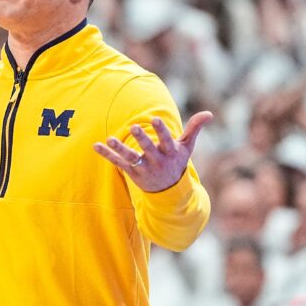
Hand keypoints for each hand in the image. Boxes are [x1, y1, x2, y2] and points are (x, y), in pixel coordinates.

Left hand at [93, 111, 212, 191]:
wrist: (169, 192)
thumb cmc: (177, 162)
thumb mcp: (186, 147)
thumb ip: (194, 129)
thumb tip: (209, 113)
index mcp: (171, 153)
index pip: (167, 141)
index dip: (161, 131)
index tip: (155, 119)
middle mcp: (158, 161)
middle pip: (149, 149)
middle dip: (142, 139)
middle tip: (134, 127)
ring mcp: (144, 168)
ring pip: (131, 158)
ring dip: (120, 148)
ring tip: (110, 139)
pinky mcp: (133, 173)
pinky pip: (118, 163)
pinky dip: (107, 155)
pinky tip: (96, 146)